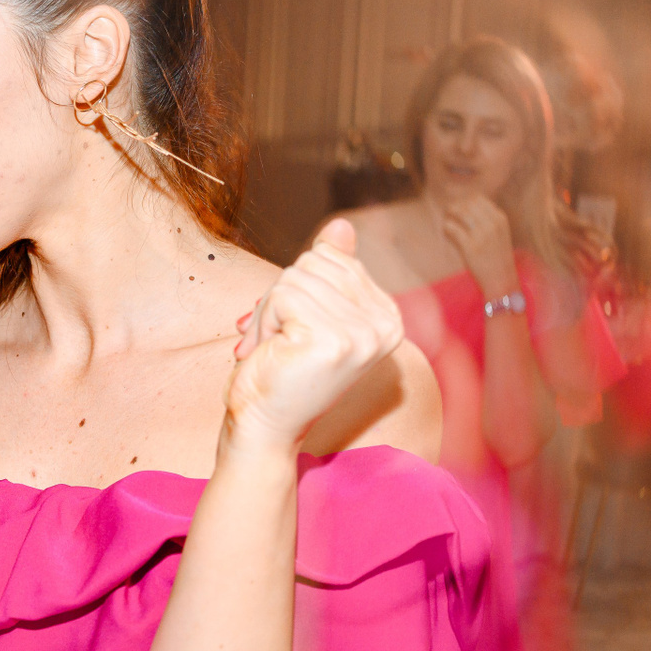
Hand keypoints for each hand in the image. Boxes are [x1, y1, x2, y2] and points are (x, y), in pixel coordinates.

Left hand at [224, 219, 405, 452]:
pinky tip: (272, 354)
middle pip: (314, 262)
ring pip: (294, 277)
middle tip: (278, 340)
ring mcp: (364, 333)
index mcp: (388, 316)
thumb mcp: (310, 312)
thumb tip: (340, 224)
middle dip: (280, 297)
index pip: (332, 257)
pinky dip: (262, 322)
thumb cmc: (282, 371)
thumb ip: (331, 269)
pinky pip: (282, 296)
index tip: (295, 326)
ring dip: (268, 313)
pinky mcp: (334, 340)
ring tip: (275, 349)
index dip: (299, 285)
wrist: (264, 426)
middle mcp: (386, 325)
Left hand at [437, 195, 519, 296]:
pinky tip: (447, 235)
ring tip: (447, 225)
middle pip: (466, 204)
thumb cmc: (498, 258)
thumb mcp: (499, 234)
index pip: (477, 199)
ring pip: (458, 213)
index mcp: (500, 218)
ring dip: (449, 216)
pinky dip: (446, 229)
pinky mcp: (469, 247)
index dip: (465, 202)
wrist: (502, 280)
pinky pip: (451, 228)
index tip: (459, 210)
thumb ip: (487, 220)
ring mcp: (481, 235)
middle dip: (455, 208)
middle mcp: (492, 224)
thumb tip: (465, 207)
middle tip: (449, 215)